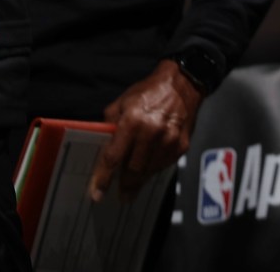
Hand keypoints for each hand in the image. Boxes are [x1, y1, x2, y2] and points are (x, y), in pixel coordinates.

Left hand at [90, 61, 203, 201]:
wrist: (182, 84)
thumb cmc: (149, 92)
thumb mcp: (122, 102)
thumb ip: (110, 125)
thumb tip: (102, 145)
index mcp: (132, 121)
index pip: (113, 157)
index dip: (104, 177)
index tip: (97, 193)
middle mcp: (151, 132)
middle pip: (133, 169)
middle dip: (125, 185)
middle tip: (120, 196)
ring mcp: (169, 140)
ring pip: (149, 171)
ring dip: (139, 181)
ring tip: (132, 188)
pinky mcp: (181, 145)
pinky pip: (164, 165)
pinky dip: (154, 170)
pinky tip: (148, 170)